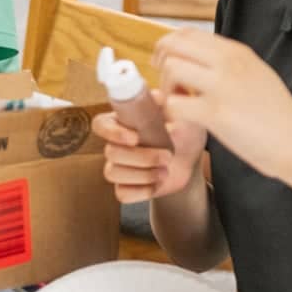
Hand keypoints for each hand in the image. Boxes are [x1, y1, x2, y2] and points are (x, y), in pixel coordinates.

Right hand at [93, 107, 207, 203]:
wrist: (190, 160)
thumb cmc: (183, 132)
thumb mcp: (181, 115)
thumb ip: (170, 105)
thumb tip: (159, 98)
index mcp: (122, 122)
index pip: (101, 124)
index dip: (112, 132)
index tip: (135, 137)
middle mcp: (116, 143)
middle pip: (110, 152)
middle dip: (141, 157)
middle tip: (168, 156)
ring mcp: (119, 166)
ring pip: (113, 173)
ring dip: (142, 175)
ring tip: (165, 171)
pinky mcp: (126, 185)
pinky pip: (122, 193)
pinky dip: (141, 191)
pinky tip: (156, 184)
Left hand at [153, 28, 291, 180]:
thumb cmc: (278, 117)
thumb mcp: (257, 75)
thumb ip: (228, 64)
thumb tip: (197, 59)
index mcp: (237, 52)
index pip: (187, 33)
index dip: (169, 47)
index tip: (167, 63)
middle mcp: (229, 62)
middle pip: (173, 45)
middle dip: (161, 62)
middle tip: (167, 83)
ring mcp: (222, 86)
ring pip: (171, 69)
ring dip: (166, 88)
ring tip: (179, 103)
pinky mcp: (216, 114)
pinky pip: (174, 104)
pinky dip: (170, 114)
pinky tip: (183, 121)